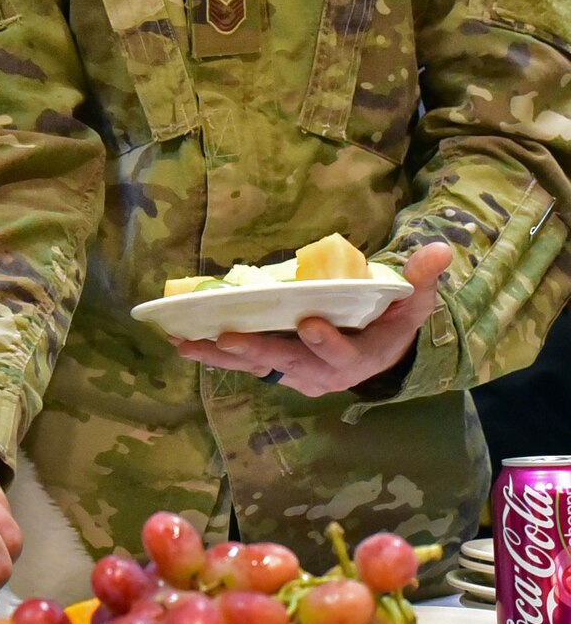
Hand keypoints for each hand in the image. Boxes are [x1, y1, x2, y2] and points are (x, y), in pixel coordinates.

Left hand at [170, 242, 451, 397]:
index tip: (310, 322)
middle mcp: (322, 373)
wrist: (378, 355)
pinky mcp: (275, 368)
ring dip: (219, 356)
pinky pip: (242, 363)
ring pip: (255, 365)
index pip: (342, 352)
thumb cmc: (394, 322)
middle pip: (286, 362)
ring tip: (186, 343)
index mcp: (359, 357)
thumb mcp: (414, 302)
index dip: (325, 341)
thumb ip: (421, 279)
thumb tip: (440, 249)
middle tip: (226, 338)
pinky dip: (213, 354)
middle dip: (256, 351)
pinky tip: (183, 342)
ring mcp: (295, 373)